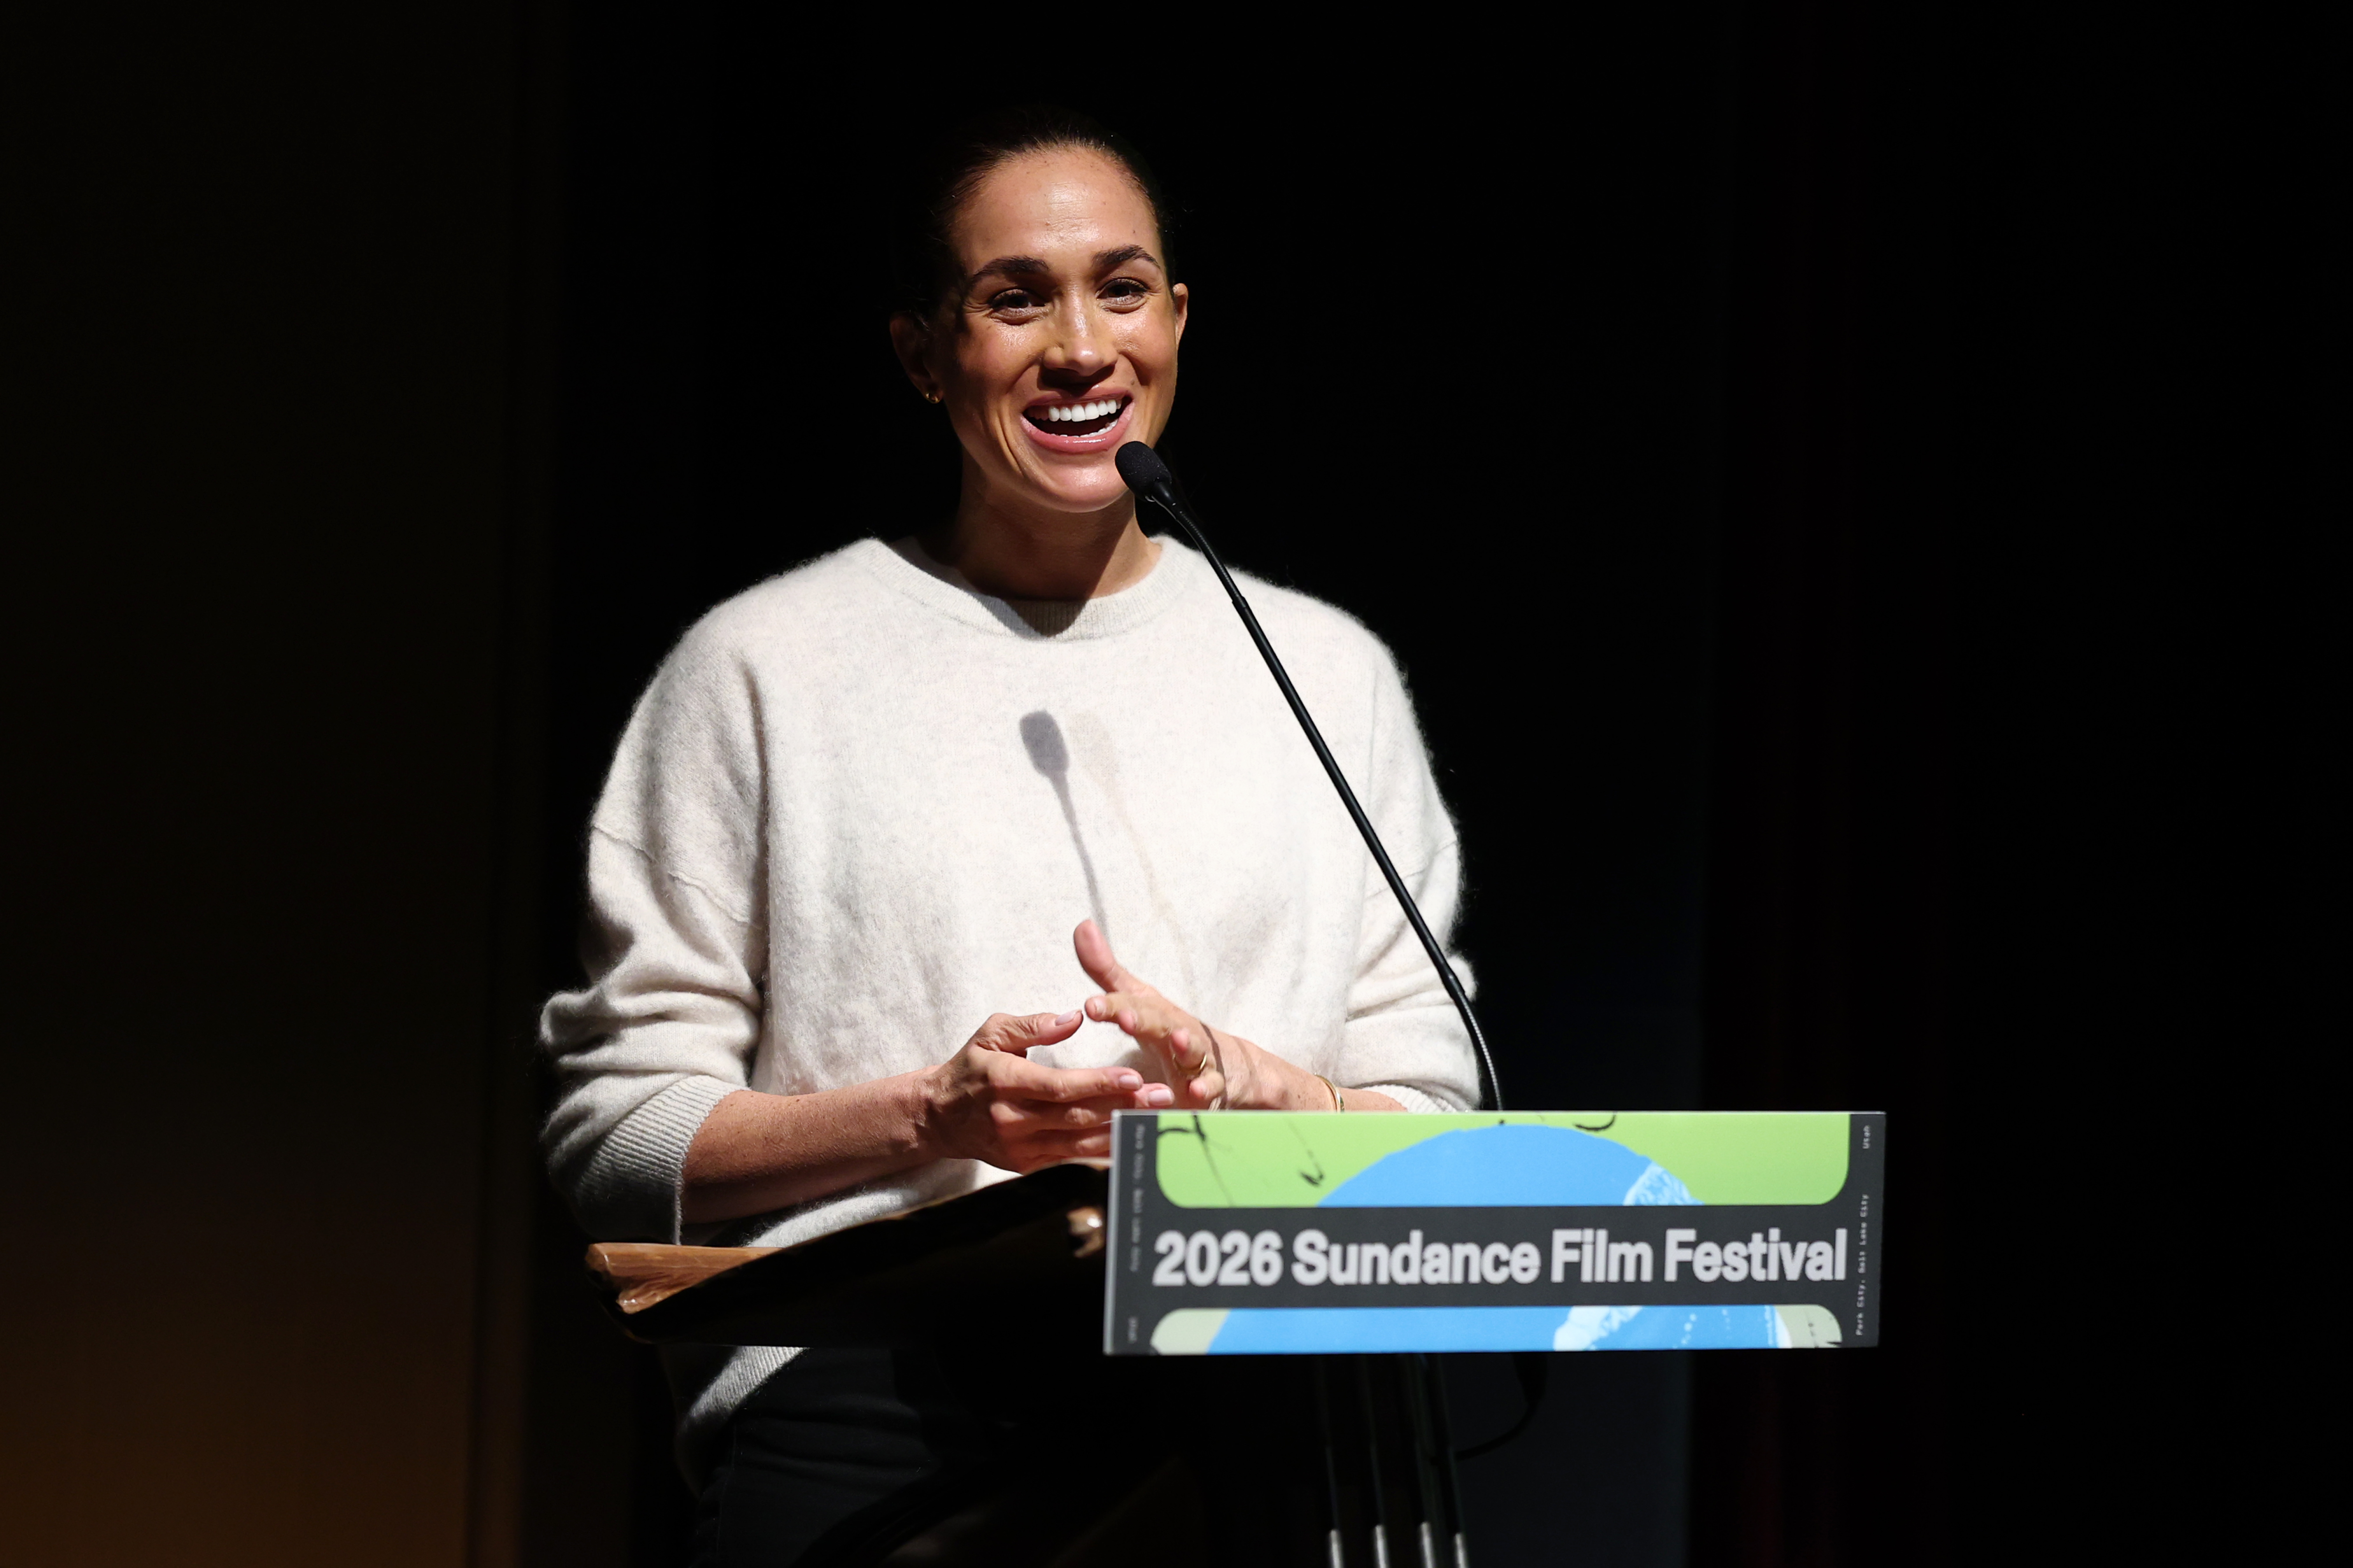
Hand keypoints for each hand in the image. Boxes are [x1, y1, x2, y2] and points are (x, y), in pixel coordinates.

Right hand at [919, 1008, 1173, 1172]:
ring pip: (1079, 1144)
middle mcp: (1012, 1120)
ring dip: (1120, 1132)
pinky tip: (1131, 1144)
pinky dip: (1102, 1154)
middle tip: (1160, 1097)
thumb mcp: (991, 1034)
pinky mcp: (1026, 1166)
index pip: (1059, 1087)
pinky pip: (1072, 1161)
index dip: (1099, 1084)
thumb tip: (1073, 1018)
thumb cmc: (970, 1068)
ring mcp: (1020, 1149)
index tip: (1133, 1077)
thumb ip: (1032, 1025)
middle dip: (1122, 1107)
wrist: (939, 1117)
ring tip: (1155, 1119)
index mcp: (1004, 1083)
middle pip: (1077, 1117)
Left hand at [1074, 920, 1281, 1109]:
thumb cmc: (1169, 1029)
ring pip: (1192, 1050)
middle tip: (1127, 1019)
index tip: (1090, 1006)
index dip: (1113, 1005)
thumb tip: (1081, 925)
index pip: (1131, 1005)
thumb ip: (1107, 972)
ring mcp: (1196, 1057)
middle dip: (1144, 1020)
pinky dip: (1206, 1088)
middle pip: (1161, 1022)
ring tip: (1178, 1040)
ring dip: (1186, 1045)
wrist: (1226, 1065)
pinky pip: (1210, 1087)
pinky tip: (1197, 1092)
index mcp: (1154, 1013)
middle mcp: (1176, 1030)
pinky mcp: (1211, 1085)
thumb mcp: (1138, 1001)